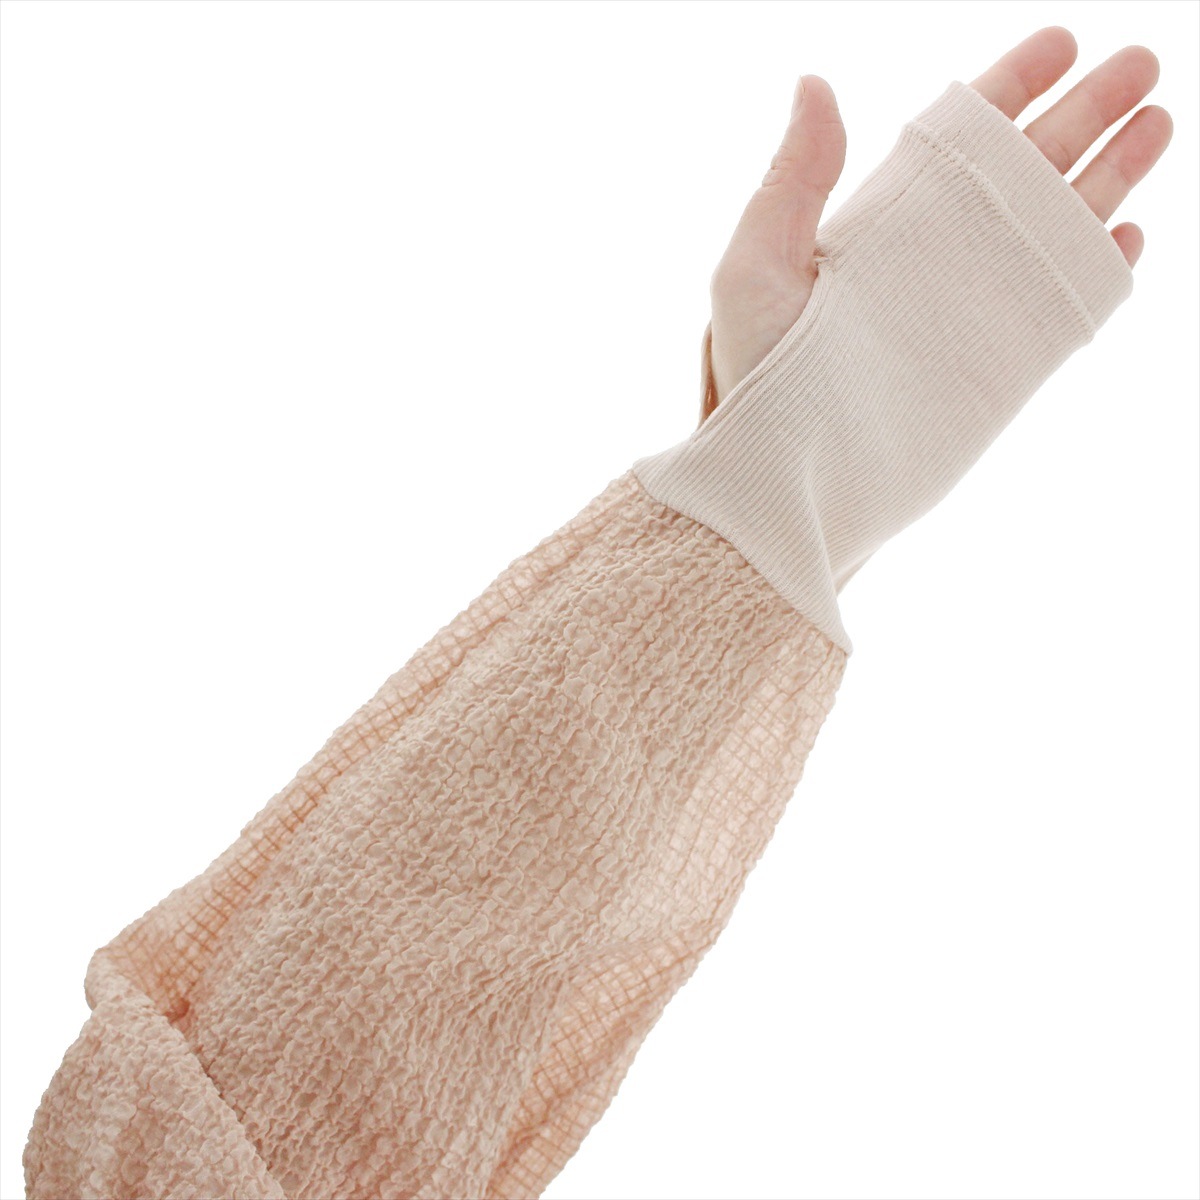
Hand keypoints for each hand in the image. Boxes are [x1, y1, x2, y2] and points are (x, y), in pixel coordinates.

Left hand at [706, 27, 1171, 413]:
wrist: (784, 482)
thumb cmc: (752, 379)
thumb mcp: (756, 268)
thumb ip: (794, 179)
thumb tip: (813, 82)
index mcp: (878, 227)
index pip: (957, 141)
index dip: (1010, 87)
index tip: (1060, 43)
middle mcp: (930, 262)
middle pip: (1024, 171)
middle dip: (1085, 112)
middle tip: (1143, 62)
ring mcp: (967, 314)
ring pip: (1054, 228)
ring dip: (1110, 175)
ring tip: (1159, 124)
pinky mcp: (994, 371)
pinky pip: (1060, 309)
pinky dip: (1098, 271)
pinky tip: (1131, 236)